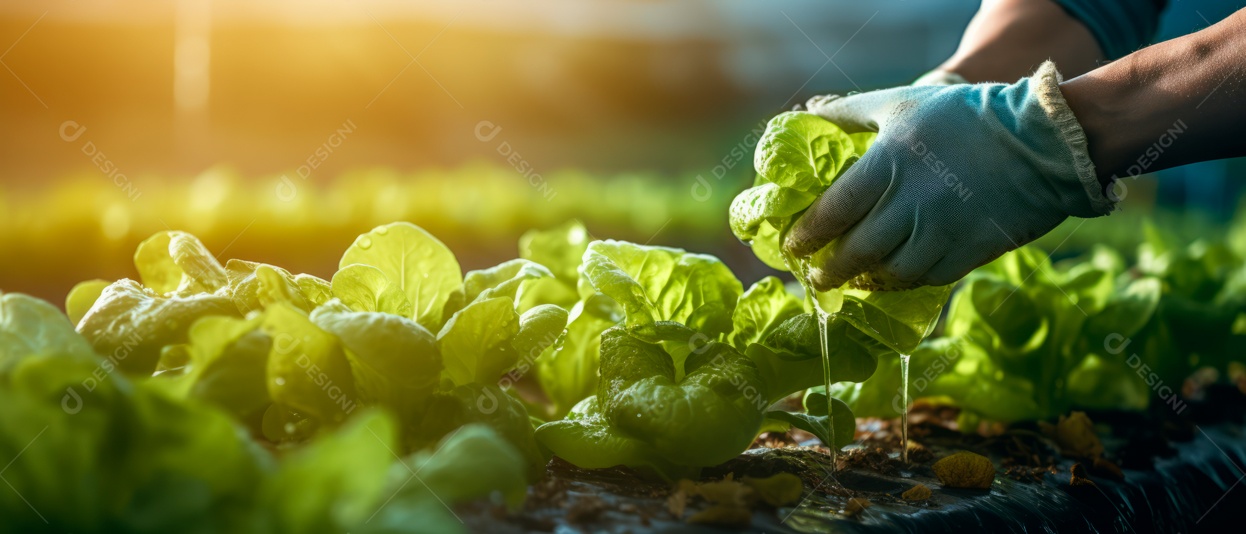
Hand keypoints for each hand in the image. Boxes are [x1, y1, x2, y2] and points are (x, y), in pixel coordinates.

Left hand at [785, 61, 1113, 290]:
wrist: (1043, 141)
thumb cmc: (964, 116)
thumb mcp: (902, 103)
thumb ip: (850, 112)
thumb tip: (808, 111)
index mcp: (887, 165)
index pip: (831, 212)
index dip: (806, 236)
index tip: (792, 246)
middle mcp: (909, 204)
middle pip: (854, 252)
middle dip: (827, 270)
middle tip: (814, 276)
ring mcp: (940, 233)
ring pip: (887, 273)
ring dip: (863, 282)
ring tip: (850, 281)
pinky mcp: (967, 253)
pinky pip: (924, 279)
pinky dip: (901, 283)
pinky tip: (889, 278)